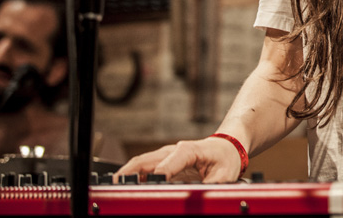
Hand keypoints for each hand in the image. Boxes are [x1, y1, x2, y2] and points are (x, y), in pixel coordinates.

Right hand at [114, 137, 241, 183]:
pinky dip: (132, 176)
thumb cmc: (226, 158)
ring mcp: (165, 155)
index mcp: (187, 151)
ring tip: (116, 189)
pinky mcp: (162, 161)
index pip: (164, 166)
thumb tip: (200, 196)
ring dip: (126, 175)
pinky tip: (126, 186)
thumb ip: (210, 187)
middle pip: (143, 161)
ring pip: (139, 163)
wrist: (227, 147)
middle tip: (117, 189)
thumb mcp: (224, 175)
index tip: (146, 190)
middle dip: (128, 175)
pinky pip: (142, 167)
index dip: (155, 179)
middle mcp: (172, 150)